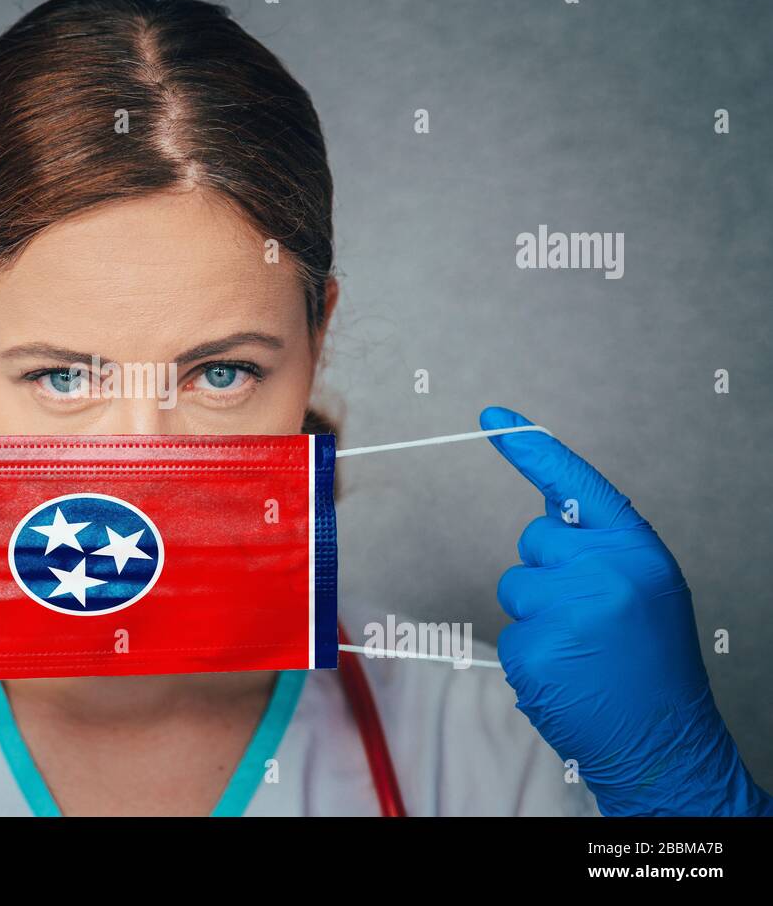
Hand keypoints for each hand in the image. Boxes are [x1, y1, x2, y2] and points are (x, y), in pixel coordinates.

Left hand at [481, 406, 770, 816]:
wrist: (666, 742)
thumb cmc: (652, 662)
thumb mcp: (644, 588)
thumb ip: (599, 547)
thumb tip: (546, 511)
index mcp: (635, 550)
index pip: (575, 485)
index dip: (532, 449)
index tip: (492, 416)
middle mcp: (602, 572)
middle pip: (533, 541)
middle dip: (548, 572)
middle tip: (589, 617)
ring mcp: (566, 611)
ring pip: (515, 587)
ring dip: (537, 615)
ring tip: (582, 650)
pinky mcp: (535, 650)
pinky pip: (509, 633)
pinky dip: (530, 655)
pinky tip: (567, 675)